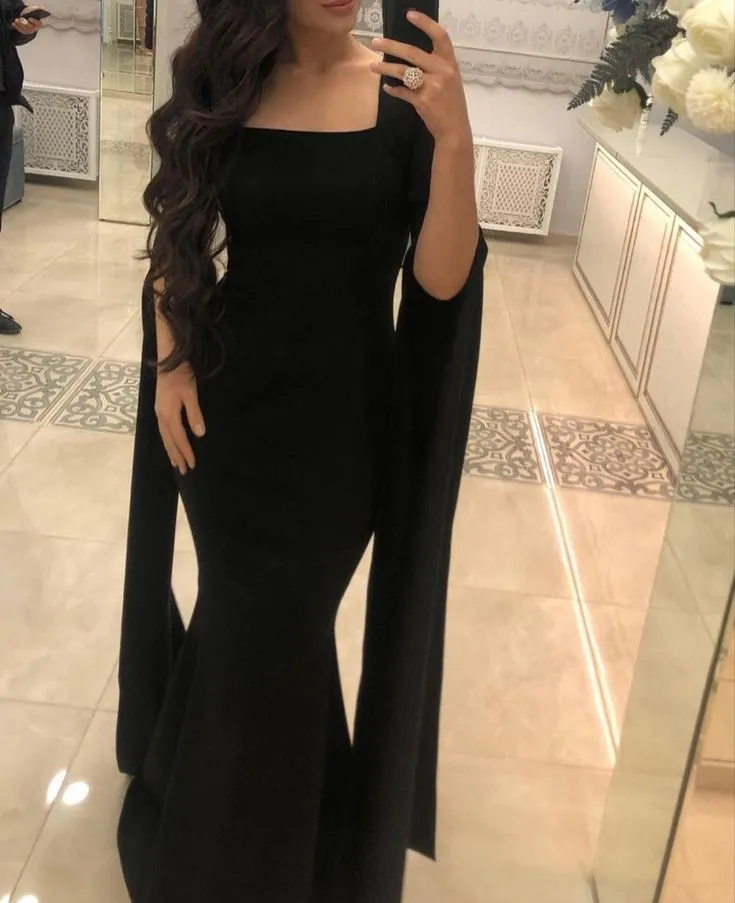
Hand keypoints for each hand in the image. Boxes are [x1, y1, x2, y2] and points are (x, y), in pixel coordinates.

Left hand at [12, 8, 43, 34]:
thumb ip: (34, 11)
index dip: (34, 21)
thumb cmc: (32, 15)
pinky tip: (13, 24)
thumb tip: (34, 9)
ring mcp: (30, 31)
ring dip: (19, 25)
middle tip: (19, 19)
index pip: (38, 23)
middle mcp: (35, 28)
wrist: (30, 20)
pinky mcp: (26, 32)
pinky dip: (17, 27)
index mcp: (39, 24)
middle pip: (30, 27)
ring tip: (16, 20)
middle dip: (24, 23)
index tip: (29, 18)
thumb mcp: (34, 12)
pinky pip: (21, 30)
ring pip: (25, 29)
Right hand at [154, 362, 205, 474]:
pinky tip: (170, 443)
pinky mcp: (159, 408)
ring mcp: (158, 412)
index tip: (192, 465)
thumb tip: (199, 434)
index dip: (186, 452)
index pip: (179, 439)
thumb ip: (194, 414)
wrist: (168, 360)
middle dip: (177, 456)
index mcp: (169, 415)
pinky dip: (167, 441)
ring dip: (170, 451)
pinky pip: (163, 430)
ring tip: (176, 463)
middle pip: (169, 442)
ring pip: (164, 437)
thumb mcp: (191, 394)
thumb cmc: (181, 375)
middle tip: (184, 471)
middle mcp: (161, 416)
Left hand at [370, 11, 471, 146]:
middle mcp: (442, 71)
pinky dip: (393, 89)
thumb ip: (436, 66)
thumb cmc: (451, 103)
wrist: (454, 129)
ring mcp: (432, 86)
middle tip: (375, 42)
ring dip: (385, 68)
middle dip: (391, 46)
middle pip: (412, 52)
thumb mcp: (451, 79)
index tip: (409, 15)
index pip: (440, 35)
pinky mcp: (422, 101)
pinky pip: (402, 91)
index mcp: (450, 62)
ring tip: (374, 66)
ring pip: (403, 71)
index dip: (425, 23)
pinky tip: (387, 87)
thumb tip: (412, 55)